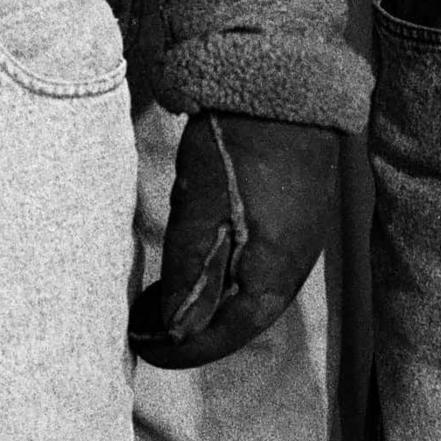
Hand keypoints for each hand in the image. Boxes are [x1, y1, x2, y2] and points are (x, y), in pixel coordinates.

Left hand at [135, 111, 337, 368]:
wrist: (283, 90)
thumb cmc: (236, 152)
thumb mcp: (198, 212)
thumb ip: (187, 275)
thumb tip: (174, 331)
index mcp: (272, 278)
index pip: (224, 336)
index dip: (181, 351)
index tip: (142, 347)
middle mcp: (292, 271)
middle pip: (239, 321)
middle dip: (191, 332)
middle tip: (144, 323)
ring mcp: (297, 245)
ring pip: (247, 295)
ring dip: (206, 305)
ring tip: (163, 296)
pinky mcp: (293, 221)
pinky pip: (256, 270)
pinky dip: (222, 280)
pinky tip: (198, 263)